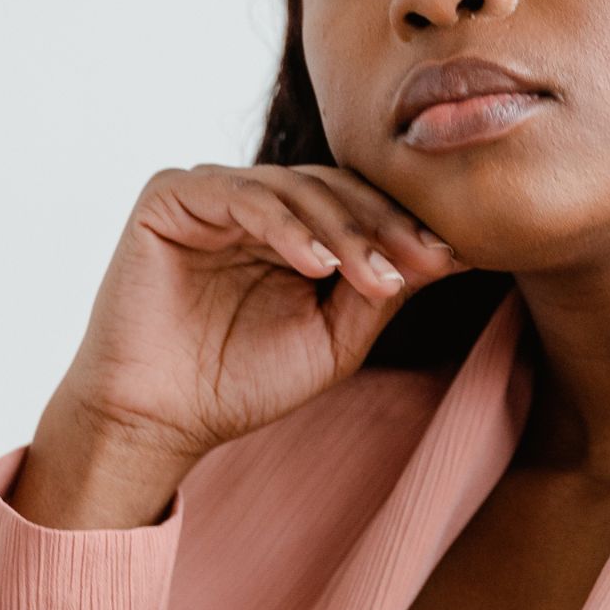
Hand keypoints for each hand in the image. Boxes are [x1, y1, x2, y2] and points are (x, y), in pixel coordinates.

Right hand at [55, 163, 470, 465]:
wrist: (157, 421)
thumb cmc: (240, 384)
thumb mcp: (334, 338)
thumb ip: (381, 290)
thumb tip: (451, 252)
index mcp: (291, 230)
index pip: (359, 206)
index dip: (405, 228)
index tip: (453, 259)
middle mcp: (252, 204)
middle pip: (335, 188)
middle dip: (384, 227)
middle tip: (424, 262)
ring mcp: (211, 195)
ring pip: (296, 187)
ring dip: (344, 230)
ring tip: (375, 274)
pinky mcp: (169, 198)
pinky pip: (239, 196)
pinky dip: (283, 226)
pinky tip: (318, 265)